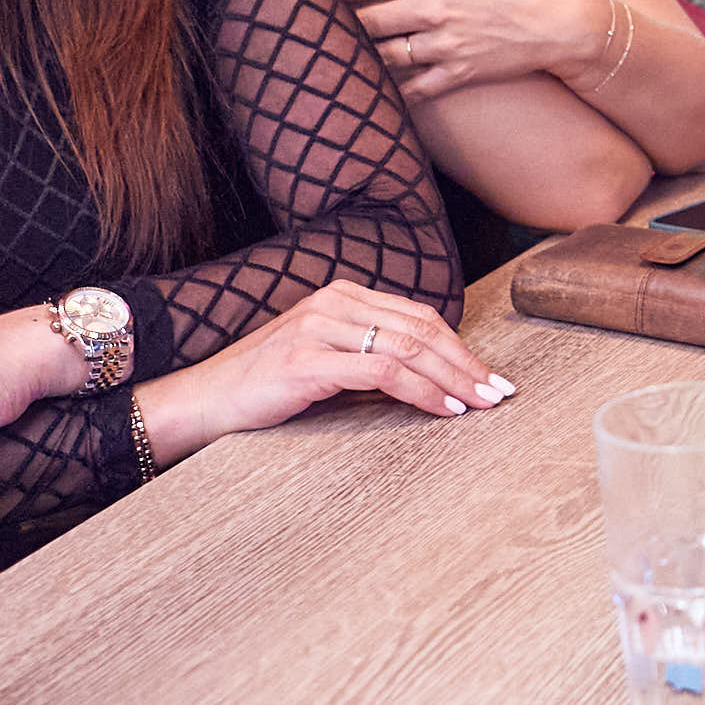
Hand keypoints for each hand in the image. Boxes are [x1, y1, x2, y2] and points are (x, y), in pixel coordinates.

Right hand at [136, 281, 512, 463]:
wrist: (205, 400)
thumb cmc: (267, 386)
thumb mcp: (325, 358)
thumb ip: (369, 355)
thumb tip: (432, 377)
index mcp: (342, 295)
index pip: (418, 316)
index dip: (460, 345)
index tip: (489, 374)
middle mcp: (333, 302)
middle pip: (421, 329)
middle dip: (466, 362)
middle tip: (499, 391)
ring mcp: (319, 327)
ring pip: (408, 348)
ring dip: (452, 378)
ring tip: (480, 403)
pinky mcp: (308, 359)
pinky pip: (382, 371)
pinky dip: (421, 391)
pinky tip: (443, 409)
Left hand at [341, 0, 609, 99]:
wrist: (567, 22)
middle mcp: (435, 7)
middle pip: (370, 19)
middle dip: (347, 22)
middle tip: (327, 23)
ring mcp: (446, 43)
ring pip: (386, 55)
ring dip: (366, 54)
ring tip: (350, 53)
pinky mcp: (460, 72)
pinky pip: (415, 87)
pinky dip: (396, 90)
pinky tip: (382, 87)